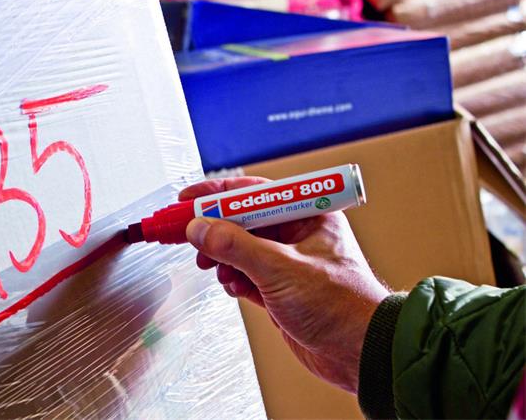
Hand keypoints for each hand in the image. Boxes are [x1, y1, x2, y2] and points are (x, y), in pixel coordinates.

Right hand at [179, 177, 389, 392]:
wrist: (361, 354)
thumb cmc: (342, 306)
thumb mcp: (281, 269)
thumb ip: (236, 246)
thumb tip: (200, 228)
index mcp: (308, 214)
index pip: (254, 193)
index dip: (217, 194)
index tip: (187, 198)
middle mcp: (298, 234)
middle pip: (243, 221)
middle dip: (214, 229)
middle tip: (187, 235)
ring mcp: (288, 263)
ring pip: (241, 249)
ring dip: (222, 257)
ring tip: (210, 266)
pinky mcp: (280, 289)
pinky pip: (245, 274)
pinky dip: (233, 278)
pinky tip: (232, 286)